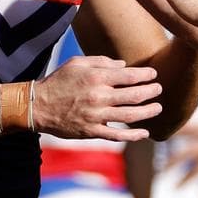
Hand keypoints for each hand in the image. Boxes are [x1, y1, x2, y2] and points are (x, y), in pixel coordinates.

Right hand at [33, 56, 162, 141]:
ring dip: (148, 112)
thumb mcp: (76, 63)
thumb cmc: (58, 81)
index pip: (129, 76)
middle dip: (151, 91)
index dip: (145, 75)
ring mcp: (96, 116)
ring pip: (130, 116)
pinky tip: (144, 133)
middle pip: (134, 95)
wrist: (38, 106)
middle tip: (159, 89)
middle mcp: (98, 97)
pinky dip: (133, 136)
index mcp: (96, 78)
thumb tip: (123, 66)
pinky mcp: (92, 132)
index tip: (153, 74)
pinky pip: (117, 135)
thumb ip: (101, 62)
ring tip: (158, 108)